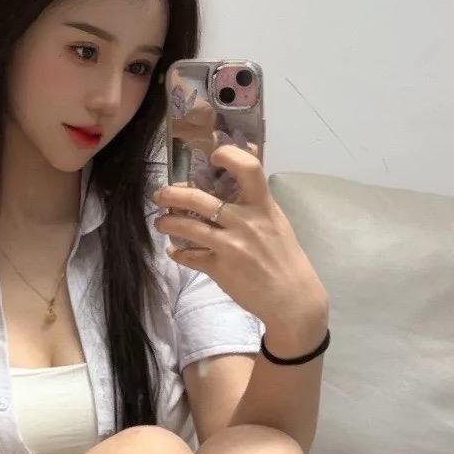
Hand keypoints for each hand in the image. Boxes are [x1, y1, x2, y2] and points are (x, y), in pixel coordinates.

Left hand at [152, 144, 328, 341]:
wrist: (292, 298)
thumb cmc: (284, 257)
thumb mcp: (276, 222)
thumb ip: (255, 203)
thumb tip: (231, 182)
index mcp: (262, 206)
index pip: (248, 168)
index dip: (228, 155)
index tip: (213, 156)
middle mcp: (245, 222)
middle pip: (200, 199)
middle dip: (173, 194)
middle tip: (161, 194)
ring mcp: (230, 246)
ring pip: (188, 227)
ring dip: (167, 223)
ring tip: (161, 222)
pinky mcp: (219, 269)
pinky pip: (190, 257)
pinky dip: (178, 253)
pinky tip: (174, 251)